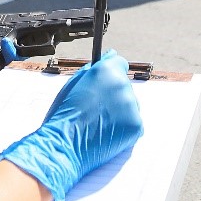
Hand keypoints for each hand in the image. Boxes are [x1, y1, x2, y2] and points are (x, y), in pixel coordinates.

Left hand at [0, 6, 18, 135]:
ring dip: (10, 69)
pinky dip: (1, 86)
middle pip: (9, 64)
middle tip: (9, 47)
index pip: (5, 52)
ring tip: (8, 58)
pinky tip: (2, 79)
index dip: (11, 46)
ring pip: (6, 77)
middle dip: (14, 54)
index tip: (8, 40)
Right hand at [0, 50, 142, 200]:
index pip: (120, 64)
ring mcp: (132, 106)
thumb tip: (111, 55)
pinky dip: (123, 129)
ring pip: (130, 106)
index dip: (111, 74)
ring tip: (99, 124)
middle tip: (95, 110)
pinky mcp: (136, 126)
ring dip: (119, 112)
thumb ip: (94, 70)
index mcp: (107, 71)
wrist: (64, 144)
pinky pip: (133, 123)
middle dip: (114, 96)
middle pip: (125, 87)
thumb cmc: (63, 114)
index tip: (104, 84)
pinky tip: (106, 133)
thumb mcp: (73, 83)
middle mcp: (123, 85)